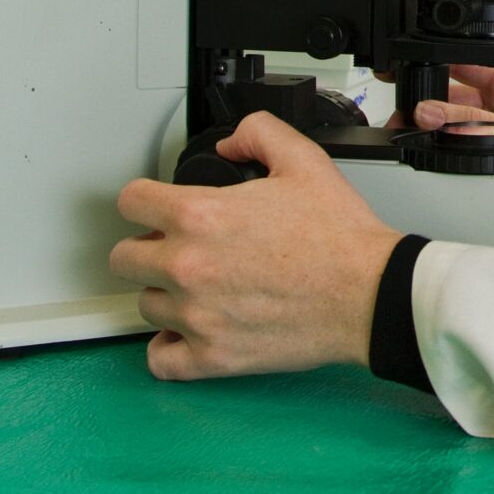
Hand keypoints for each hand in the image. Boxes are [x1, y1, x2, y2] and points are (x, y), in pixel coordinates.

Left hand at [108, 112, 401, 381]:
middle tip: (176, 247)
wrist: (370, 292)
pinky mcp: (212, 357)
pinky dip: (169, 347)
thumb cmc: (340, 237)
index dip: (144, 198)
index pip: (130, 201)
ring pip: (144, 305)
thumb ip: (259, 133)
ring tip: (198, 287)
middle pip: (123, 258)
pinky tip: (189, 330)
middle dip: (146, 247)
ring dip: (165, 294)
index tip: (154, 207)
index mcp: (201, 215)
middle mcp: (188, 266)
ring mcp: (196, 316)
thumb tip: (231, 141)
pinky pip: (160, 359)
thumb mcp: (304, 160)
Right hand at [412, 62, 493, 139]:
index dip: (438, 64)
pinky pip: (467, 138)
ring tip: (412, 133)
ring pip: (458, 117)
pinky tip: (433, 147)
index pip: (468, 62)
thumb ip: (475, 125)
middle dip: (430, 102)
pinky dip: (448, 143)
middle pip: (457, 94)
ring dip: (437, 126)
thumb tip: (433, 113)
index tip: (408, 72)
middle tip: (404, 116)